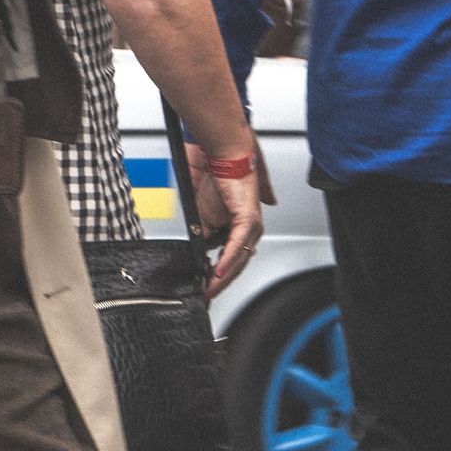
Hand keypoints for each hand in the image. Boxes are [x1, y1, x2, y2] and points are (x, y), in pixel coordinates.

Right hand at [186, 138, 264, 292]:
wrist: (222, 155)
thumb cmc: (215, 177)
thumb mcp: (202, 214)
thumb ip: (203, 233)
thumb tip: (199, 250)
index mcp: (240, 226)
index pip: (232, 258)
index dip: (219, 275)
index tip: (205, 287)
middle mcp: (250, 228)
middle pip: (237, 263)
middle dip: (220, 282)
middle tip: (206, 295)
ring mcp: (251, 225)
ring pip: (238, 259)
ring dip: (222, 276)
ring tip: (209, 288)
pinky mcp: (248, 219)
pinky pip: (237, 246)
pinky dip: (227, 260)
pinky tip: (217, 272)